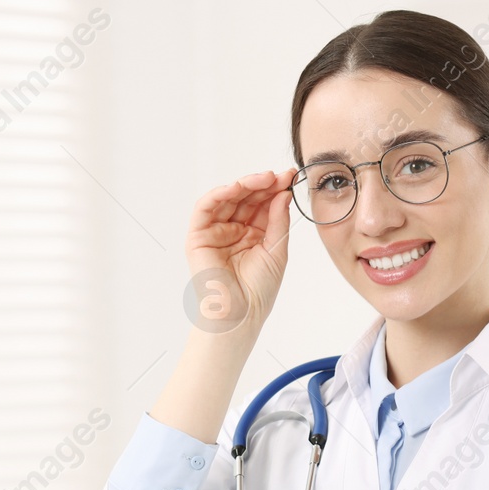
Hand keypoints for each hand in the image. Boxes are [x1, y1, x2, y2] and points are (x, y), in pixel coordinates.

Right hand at [185, 168, 297, 335]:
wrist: (240, 313)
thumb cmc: (259, 290)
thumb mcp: (277, 249)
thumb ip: (278, 220)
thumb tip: (283, 192)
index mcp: (254, 234)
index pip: (263, 204)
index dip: (275, 189)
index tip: (290, 177)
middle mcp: (234, 229)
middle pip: (247, 198)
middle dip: (263, 184)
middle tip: (279, 176)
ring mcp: (216, 231)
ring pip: (227, 198)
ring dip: (244, 185)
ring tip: (263, 179)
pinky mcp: (198, 236)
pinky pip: (205, 208)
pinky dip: (219, 194)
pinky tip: (236, 188)